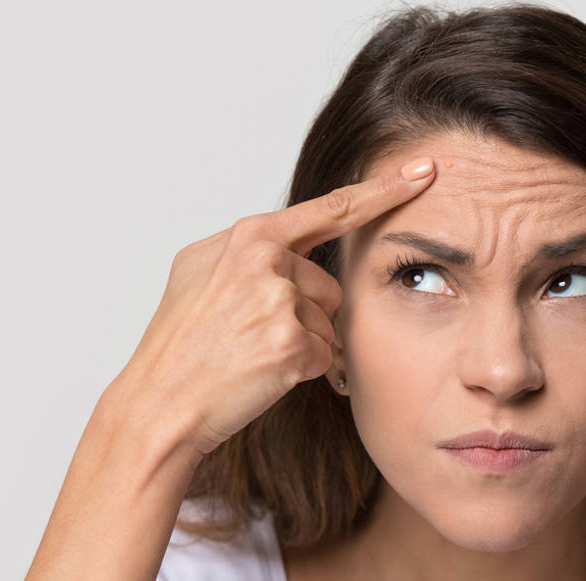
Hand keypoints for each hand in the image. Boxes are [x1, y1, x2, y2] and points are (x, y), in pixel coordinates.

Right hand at [114, 156, 436, 462]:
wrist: (161, 400)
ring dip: (302, 342)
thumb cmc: (179, 342)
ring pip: (328, 321)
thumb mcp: (199, 272)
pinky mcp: (291, 343)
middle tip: (250, 333)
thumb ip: (249, 249)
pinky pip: (323, 354)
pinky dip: (299, 369)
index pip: (331, 208)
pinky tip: (260, 372)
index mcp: (248, 237)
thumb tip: (285, 245)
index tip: (423, 174)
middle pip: (328, 285)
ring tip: (250, 352)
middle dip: (303, 314)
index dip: (383, 192)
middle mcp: (266, 260)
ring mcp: (279, 301)